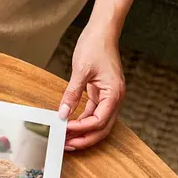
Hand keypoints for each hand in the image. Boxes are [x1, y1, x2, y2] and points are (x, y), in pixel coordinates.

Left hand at [58, 22, 125, 150]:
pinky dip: (82, 122)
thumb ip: (72, 94)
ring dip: (83, 133)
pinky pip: (93, 114)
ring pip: (98, 124)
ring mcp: (109, 97)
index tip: (65, 130)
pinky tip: (69, 125)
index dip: (82, 129)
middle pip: (102, 128)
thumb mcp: (80, 71)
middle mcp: (114, 98)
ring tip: (65, 138)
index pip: (99, 120)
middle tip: (66, 145)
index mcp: (114, 93)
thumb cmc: (95, 46)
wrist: (102, 32)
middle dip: (85, 139)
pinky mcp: (101, 94)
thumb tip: (62, 113)